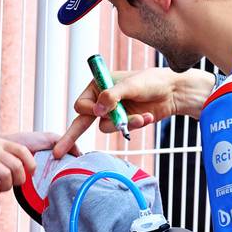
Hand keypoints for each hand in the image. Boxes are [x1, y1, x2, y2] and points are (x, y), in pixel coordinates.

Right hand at [0, 134, 41, 197]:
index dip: (30, 164)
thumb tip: (22, 167)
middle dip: (19, 180)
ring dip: (7, 187)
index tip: (29, 174)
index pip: (23, 151)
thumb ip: (3, 154)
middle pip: (17, 166)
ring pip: (6, 175)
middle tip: (12, 185)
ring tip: (0, 190)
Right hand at [53, 67, 214, 157]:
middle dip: (71, 136)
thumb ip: (112, 97)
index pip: (82, 104)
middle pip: (81, 121)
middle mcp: (101, 100)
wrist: (173, 91)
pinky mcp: (124, 122)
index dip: (90, 110)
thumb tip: (97, 110)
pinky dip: (133, 125)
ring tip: (140, 115)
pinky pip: (120, 130)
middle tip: (58, 151)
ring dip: (122, 124)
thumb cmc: (151, 81)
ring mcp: (113, 112)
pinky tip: (146, 117)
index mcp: (97, 85)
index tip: (100, 111)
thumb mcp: (130, 85)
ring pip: (106, 127)